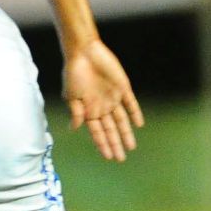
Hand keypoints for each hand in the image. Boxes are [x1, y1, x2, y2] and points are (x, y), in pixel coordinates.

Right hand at [64, 39, 143, 161]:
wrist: (84, 52)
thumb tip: (75, 128)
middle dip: (115, 144)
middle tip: (121, 158)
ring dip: (126, 133)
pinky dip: (135, 113)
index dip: (103, 144)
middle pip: (111, 130)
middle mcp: (102, 107)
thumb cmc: (74, 73)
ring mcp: (113, 98)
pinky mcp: (123, 88)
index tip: (108, 157)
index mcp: (89, 111)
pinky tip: (139, 124)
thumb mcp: (71, 95)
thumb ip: (77, 112)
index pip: (98, 132)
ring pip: (122, 120)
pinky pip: (131, 103)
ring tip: (131, 147)